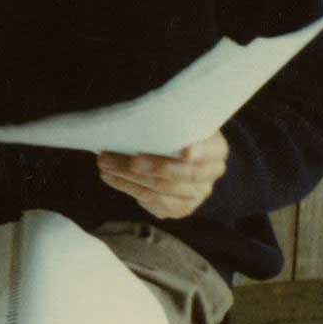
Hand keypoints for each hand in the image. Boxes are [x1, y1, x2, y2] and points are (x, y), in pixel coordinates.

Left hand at [97, 132, 229, 219]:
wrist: (184, 156)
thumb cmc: (177, 132)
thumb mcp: (180, 121)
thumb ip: (169, 119)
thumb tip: (139, 115)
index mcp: (216, 149)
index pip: (211, 151)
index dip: (199, 152)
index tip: (185, 151)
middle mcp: (211, 174)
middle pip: (180, 174)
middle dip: (149, 167)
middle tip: (121, 158)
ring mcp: (197, 195)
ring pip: (161, 191)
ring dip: (129, 178)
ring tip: (105, 165)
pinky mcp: (180, 208)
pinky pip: (154, 203)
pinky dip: (130, 189)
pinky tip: (113, 178)